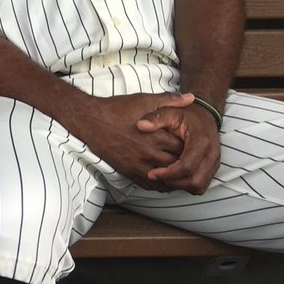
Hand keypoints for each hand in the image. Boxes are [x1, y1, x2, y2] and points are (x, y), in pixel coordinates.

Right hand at [74, 92, 193, 190]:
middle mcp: (149, 153)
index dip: (191, 146)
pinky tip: (165, 177)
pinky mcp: (129, 172)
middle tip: (190, 157)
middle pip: (178, 164)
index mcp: (155, 136)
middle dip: (185, 162)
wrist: (91, 120)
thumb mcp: (145, 100)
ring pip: (166, 178)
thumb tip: (191, 98)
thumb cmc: (117, 109)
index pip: (184, 148)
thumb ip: (170, 100)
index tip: (192, 142)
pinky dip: (161, 184)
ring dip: (175, 175)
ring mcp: (138, 165)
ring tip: (180, 169)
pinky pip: (151, 185)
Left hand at [137, 101, 221, 193]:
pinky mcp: (212, 167)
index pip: (186, 166)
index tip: (152, 173)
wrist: (203, 114)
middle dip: (173, 183)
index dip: (168, 173)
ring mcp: (214, 162)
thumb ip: (155, 118)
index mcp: (201, 141)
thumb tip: (141, 125)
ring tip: (162, 179)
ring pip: (199, 186)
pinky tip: (172, 178)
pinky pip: (202, 184)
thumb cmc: (185, 113)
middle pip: (195, 181)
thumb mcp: (168, 111)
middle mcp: (211, 154)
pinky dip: (187, 186)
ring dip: (180, 186)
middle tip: (155, 177)